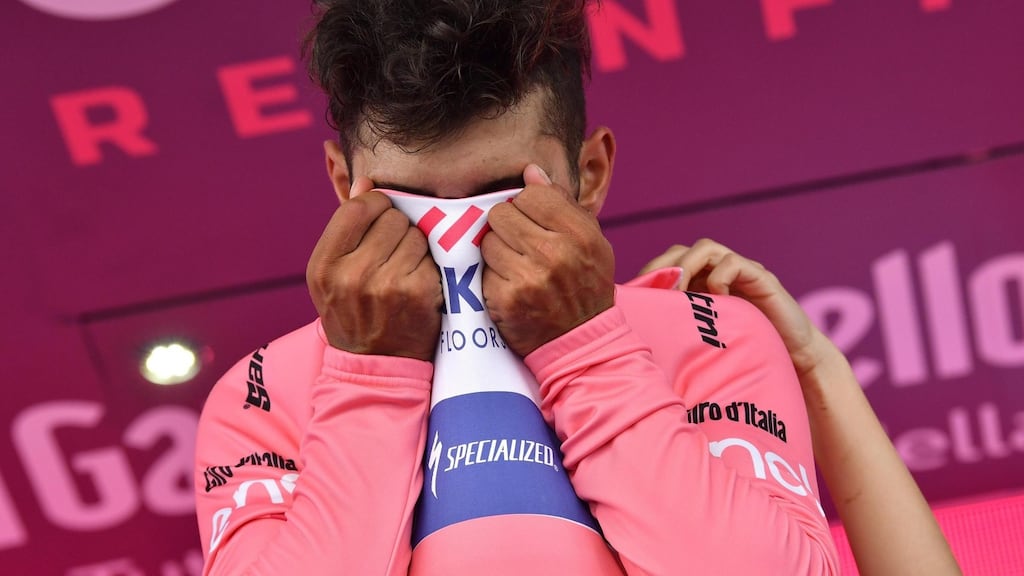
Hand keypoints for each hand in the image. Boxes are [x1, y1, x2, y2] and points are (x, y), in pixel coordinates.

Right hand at [307, 177, 442, 360]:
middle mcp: (351, 275)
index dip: (375, 206)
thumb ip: (347, 227)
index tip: (380, 220)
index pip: (357, 208)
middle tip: (392, 257)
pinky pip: (431, 256)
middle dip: (397, 231)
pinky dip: (429, 266)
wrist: (374, 365)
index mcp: (324, 265)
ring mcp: (385, 285)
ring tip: (404, 271)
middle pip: (391, 218)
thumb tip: (365, 182)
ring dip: (416, 248)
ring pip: (415, 235)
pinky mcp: (417, 293)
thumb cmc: (354, 311)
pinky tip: (419, 285)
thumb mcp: (333, 273)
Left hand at [481, 164, 615, 355]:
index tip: (533, 223)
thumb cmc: (586, 285)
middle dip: (508, 228)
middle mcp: (555, 253)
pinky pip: (483, 270)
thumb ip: (562, 203)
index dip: (527, 207)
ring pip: (488, 240)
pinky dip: (492, 277)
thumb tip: (530, 172)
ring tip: (516, 267)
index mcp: (580, 233)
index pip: (532, 194)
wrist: (581, 340)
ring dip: (497, 252)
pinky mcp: (506, 299)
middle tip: (521, 247)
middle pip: (503, 213)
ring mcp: (529, 277)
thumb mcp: (591, 242)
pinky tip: (510, 287)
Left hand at [641, 239, 827, 376]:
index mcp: (703, 285)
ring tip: (679, 292)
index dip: (652, 272)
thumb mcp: (705, 341)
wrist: (794, 362)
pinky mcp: (762, 279)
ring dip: (686, 266)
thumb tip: (638, 340)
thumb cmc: (746, 354)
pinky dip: (719, 277)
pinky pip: (734, 263)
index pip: (670, 262)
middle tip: (652, 290)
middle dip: (663, 266)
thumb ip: (682, 331)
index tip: (636, 294)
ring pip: (706, 248)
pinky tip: (716, 299)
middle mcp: (720, 274)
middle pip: (683, 250)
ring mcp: (741, 273)